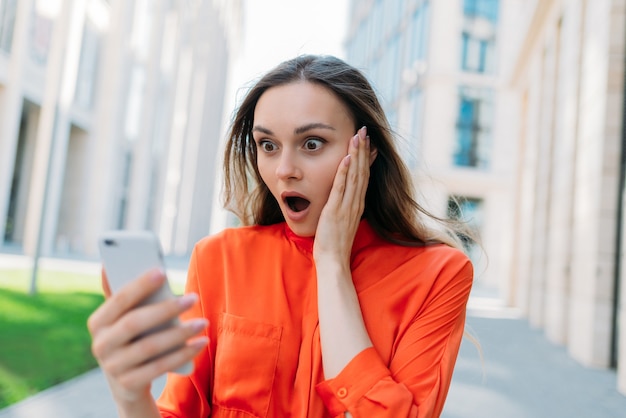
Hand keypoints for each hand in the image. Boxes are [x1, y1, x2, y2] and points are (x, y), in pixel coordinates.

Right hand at [87, 269, 207, 404]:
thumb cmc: (134, 339)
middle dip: (166, 309)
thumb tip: (138, 268)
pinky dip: (183, 354)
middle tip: (193, 298)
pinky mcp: (128, 384)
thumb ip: (131, 298)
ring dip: (180, 333)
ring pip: (150, 347)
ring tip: (203, 322)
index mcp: (97, 322)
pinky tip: (200, 343)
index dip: (139, 285)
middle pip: (134, 323)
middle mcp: (100, 345)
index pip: (119, 299)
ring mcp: (112, 367)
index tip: (162, 271)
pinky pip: (160, 367)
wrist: (128, 384)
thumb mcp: (127, 320)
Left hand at [314, 126, 370, 264]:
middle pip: (362, 171)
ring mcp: (347, 206)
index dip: (365, 157)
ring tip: (357, 136)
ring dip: (356, 154)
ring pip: (354, 175)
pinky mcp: (336, 210)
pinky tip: (346, 157)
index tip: (367, 141)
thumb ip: (343, 208)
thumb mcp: (342, 221)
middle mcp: (355, 203)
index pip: (363, 176)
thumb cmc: (334, 244)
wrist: (333, 261)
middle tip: (364, 130)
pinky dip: (344, 172)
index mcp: (357, 204)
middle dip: (363, 149)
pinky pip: (341, 188)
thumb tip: (341, 198)